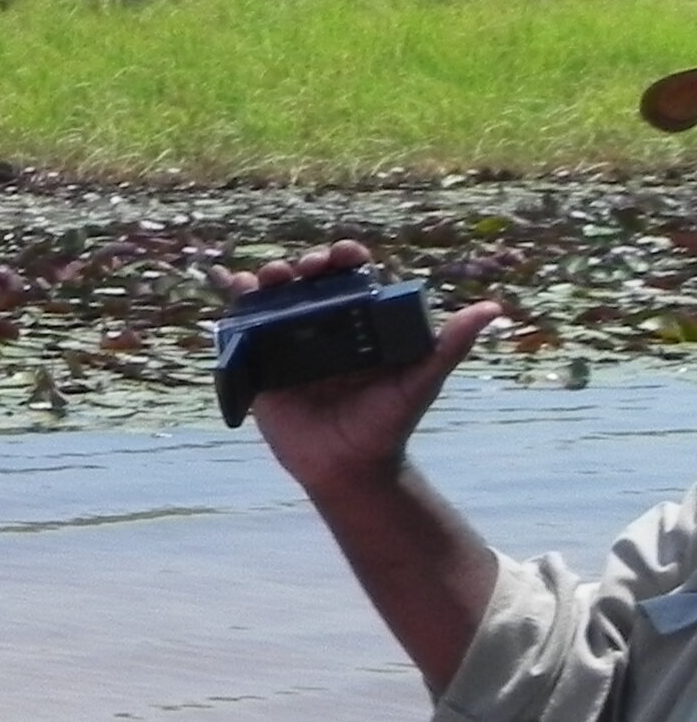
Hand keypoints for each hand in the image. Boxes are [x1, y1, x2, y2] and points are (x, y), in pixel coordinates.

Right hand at [220, 241, 502, 496]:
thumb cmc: (388, 423)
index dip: (345, 260)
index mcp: (360, 324)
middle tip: (303, 268)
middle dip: (303, 267)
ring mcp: (290, 347)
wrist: (347, 466)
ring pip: (276, 302)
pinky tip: (230, 284)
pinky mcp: (262, 369)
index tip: (342, 255)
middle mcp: (324, 330)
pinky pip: (245, 335)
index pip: (352, 279)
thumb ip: (449, 345)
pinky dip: (234, 309)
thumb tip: (491, 308)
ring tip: (267, 278)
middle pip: (309, 285)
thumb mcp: (421, 381)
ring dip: (268, 282)